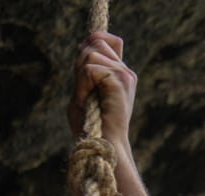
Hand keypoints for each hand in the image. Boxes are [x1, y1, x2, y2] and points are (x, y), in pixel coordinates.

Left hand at [68, 32, 137, 146]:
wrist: (104, 146)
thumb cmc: (91, 127)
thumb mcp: (83, 92)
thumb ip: (83, 70)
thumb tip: (84, 47)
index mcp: (119, 73)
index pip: (103, 39)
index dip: (88, 45)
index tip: (81, 71)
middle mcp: (125, 71)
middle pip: (95, 41)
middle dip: (80, 63)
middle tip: (82, 91)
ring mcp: (124, 75)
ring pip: (90, 54)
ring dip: (80, 78)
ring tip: (85, 99)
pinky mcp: (120, 81)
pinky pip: (90, 69)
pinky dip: (82, 86)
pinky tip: (86, 101)